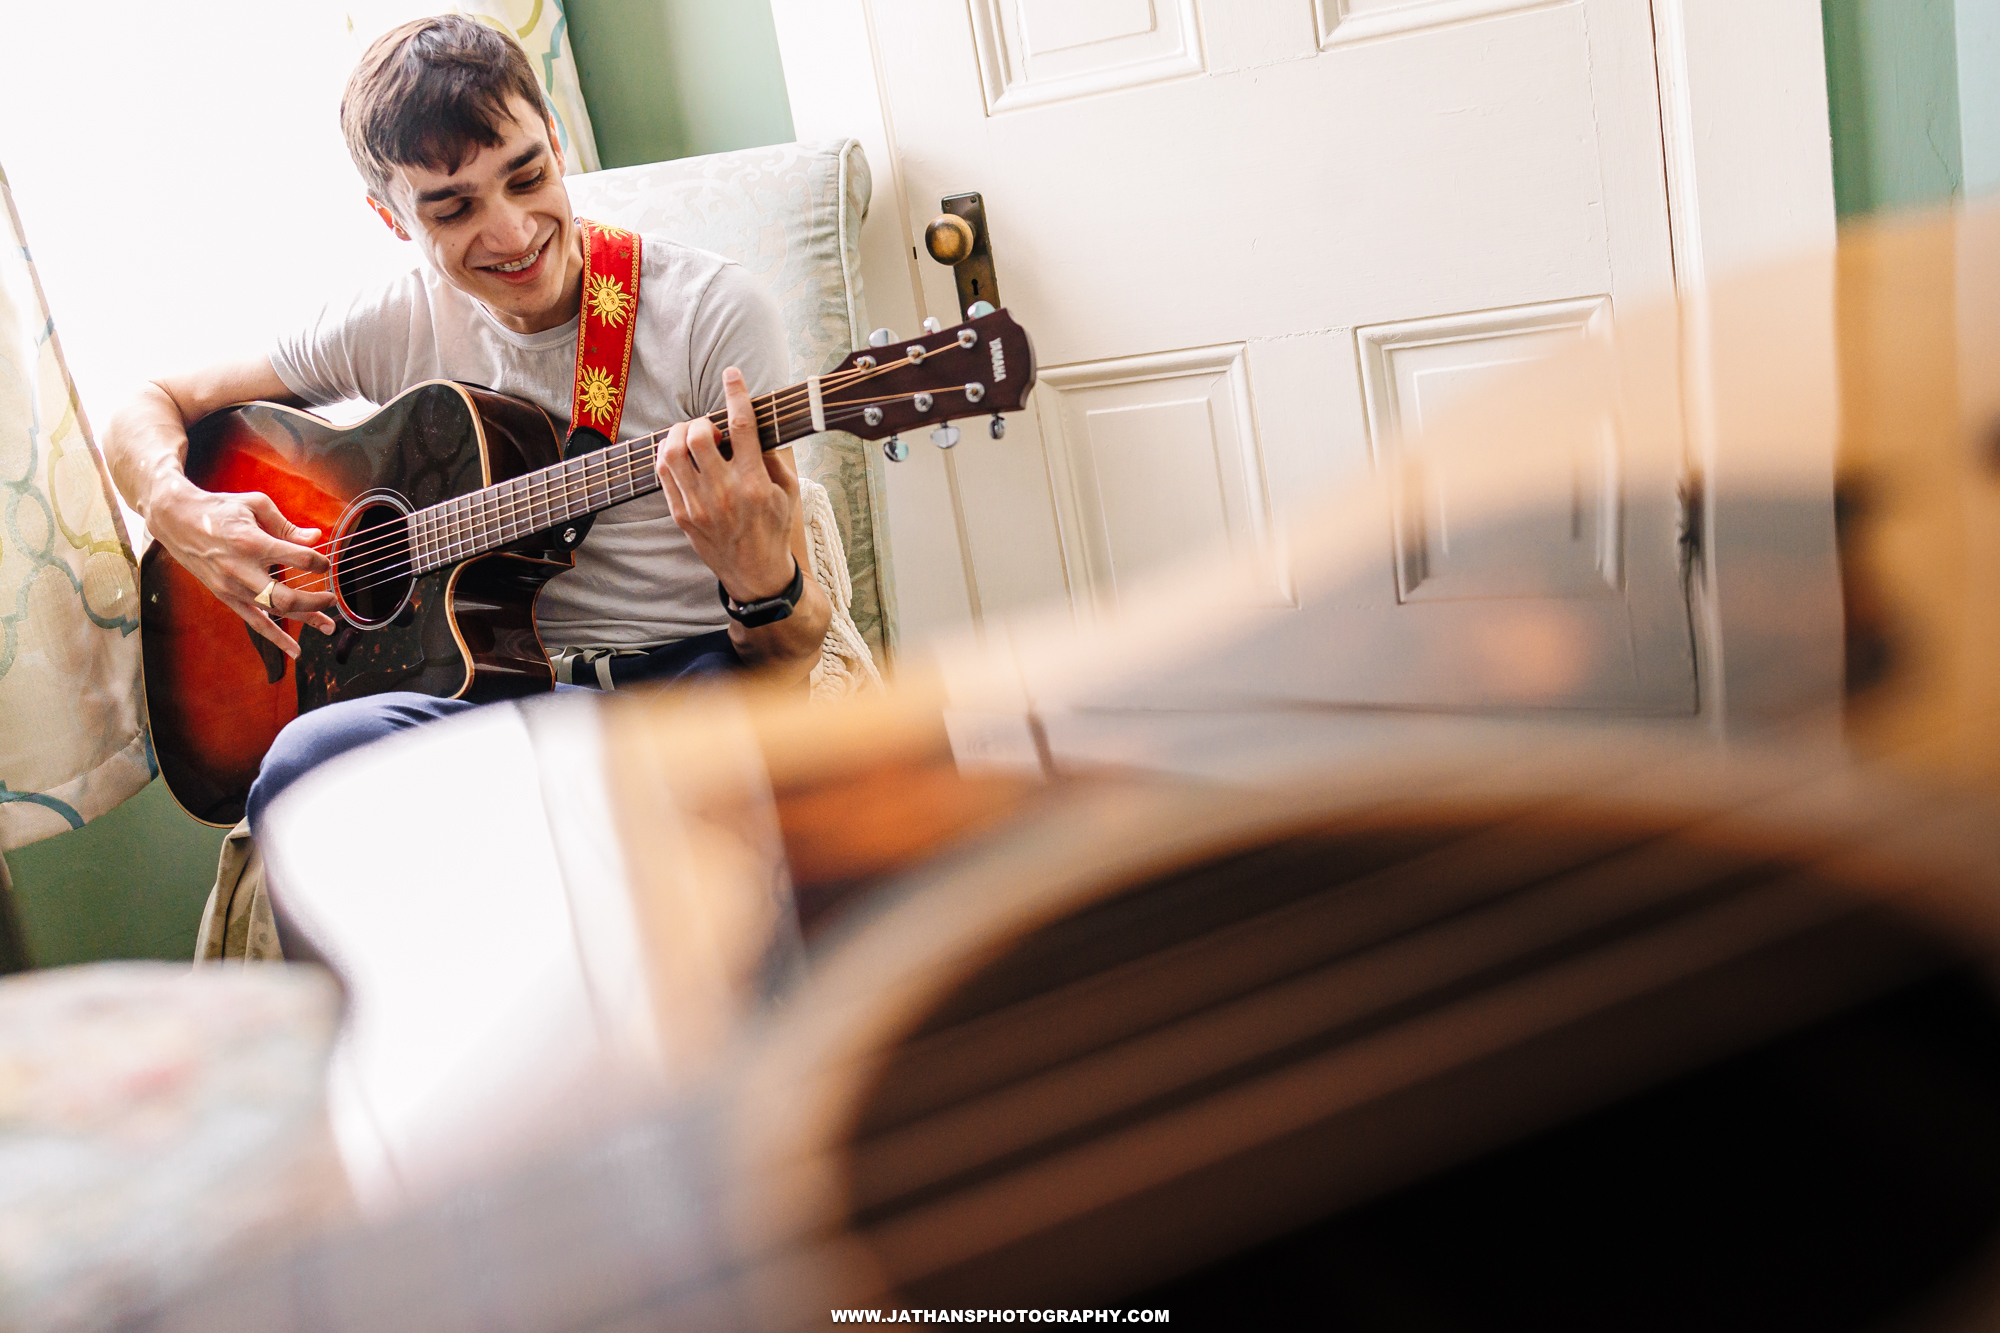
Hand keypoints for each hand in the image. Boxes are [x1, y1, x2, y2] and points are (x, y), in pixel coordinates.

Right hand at [147, 479, 336, 657]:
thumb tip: (316, 539)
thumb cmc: (220, 508)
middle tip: (334, 599)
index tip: (326, 563)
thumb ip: (286, 525)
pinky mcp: (225, 597)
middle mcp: (242, 570)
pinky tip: (295, 651)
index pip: (300, 559)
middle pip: (288, 597)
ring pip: (275, 612)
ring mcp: (232, 587)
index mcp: (253, 543)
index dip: (320, 563)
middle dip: (317, 601)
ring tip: (329, 627)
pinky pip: (254, 622)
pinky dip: (276, 638)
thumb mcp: (255, 504)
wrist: (176, 520)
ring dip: (306, 620)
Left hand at [656, 366, 799, 600]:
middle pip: (697, 436)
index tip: (732, 374)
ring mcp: (698, 505)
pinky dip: (669, 456)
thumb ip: (774, 457)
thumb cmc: (774, 529)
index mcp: (754, 483)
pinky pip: (663, 474)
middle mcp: (723, 492)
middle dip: (701, 422)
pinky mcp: (681, 515)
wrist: (755, 575)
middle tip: (710, 429)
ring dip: (679, 435)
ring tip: (692, 439)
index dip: (736, 394)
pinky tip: (681, 457)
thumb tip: (756, 428)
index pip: (741, 427)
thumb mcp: (788, 492)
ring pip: (671, 453)